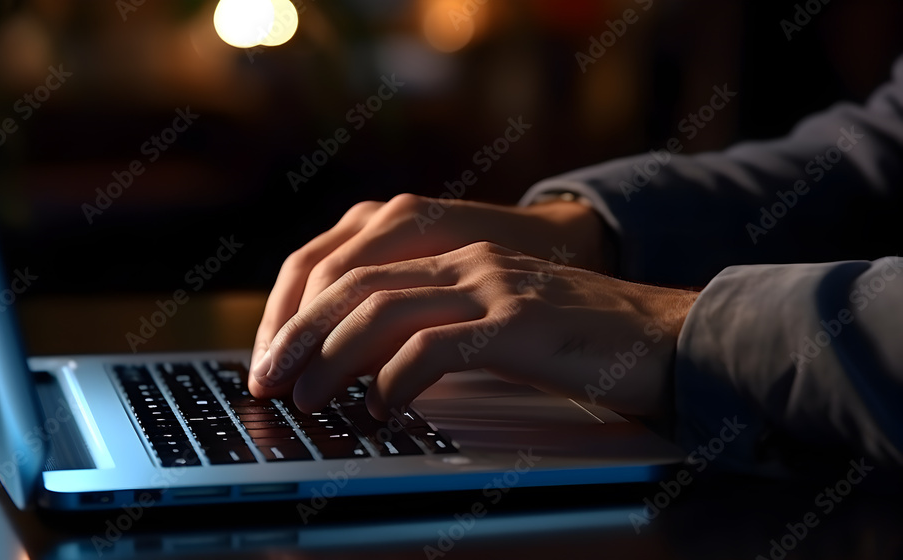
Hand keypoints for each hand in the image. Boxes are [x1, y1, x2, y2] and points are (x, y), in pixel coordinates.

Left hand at [250, 193, 613, 373]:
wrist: (665, 335)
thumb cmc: (579, 341)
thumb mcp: (497, 323)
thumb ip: (438, 330)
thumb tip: (368, 369)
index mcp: (456, 256)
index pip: (354, 270)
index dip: (302, 311)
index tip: (274, 356)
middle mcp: (466, 261)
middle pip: (354, 285)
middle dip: (299, 334)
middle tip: (268, 378)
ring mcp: (492, 286)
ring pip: (383, 311)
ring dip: (333, 359)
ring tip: (309, 399)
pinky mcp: (518, 322)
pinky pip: (434, 347)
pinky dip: (395, 380)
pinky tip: (382, 408)